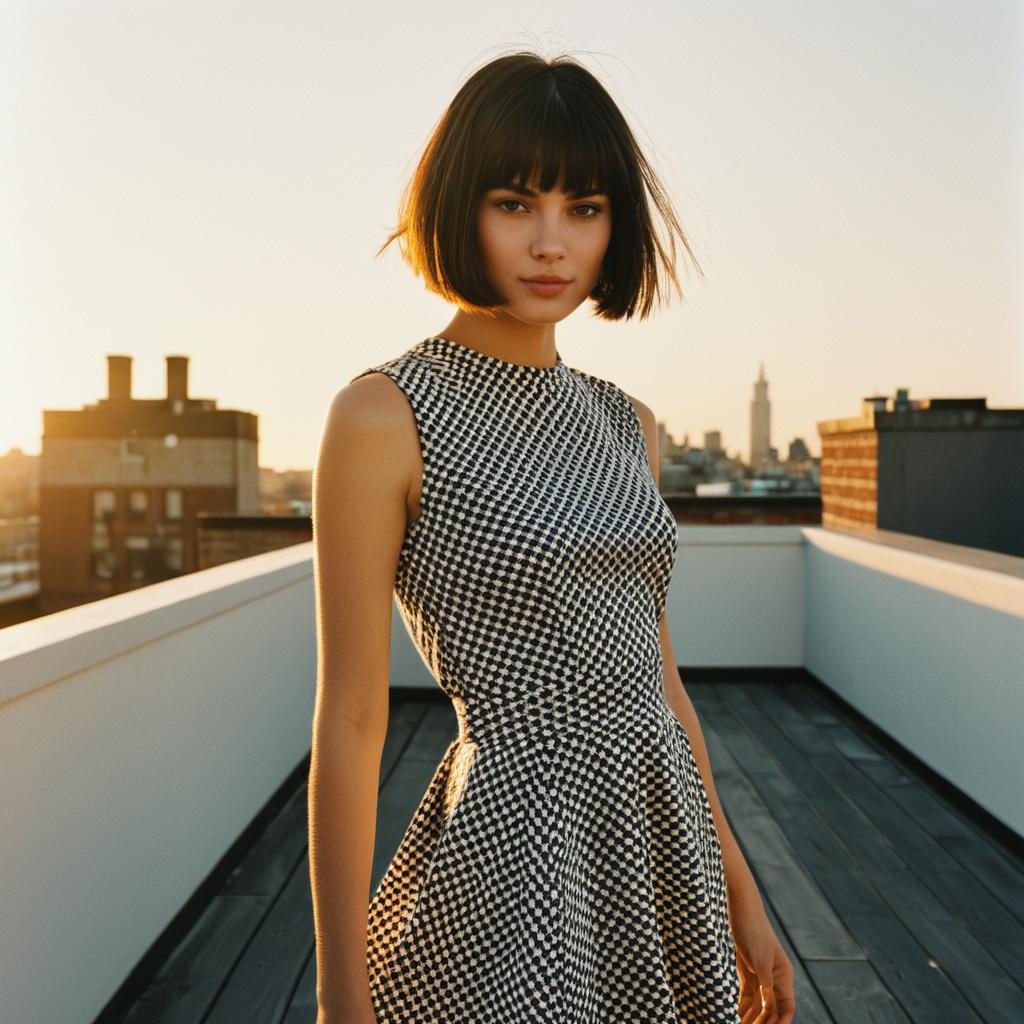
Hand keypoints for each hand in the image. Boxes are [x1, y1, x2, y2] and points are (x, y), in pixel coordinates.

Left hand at [731, 902, 795, 1023]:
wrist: (740, 907)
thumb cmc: (754, 930)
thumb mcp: (760, 961)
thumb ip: (766, 986)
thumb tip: (771, 1010)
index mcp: (783, 976)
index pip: (786, 1007)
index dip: (781, 1022)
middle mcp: (774, 978)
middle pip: (771, 1009)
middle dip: (762, 1023)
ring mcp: (760, 975)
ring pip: (757, 1005)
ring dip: (750, 1018)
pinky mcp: (746, 971)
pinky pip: (746, 996)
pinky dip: (741, 1007)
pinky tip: (733, 1016)